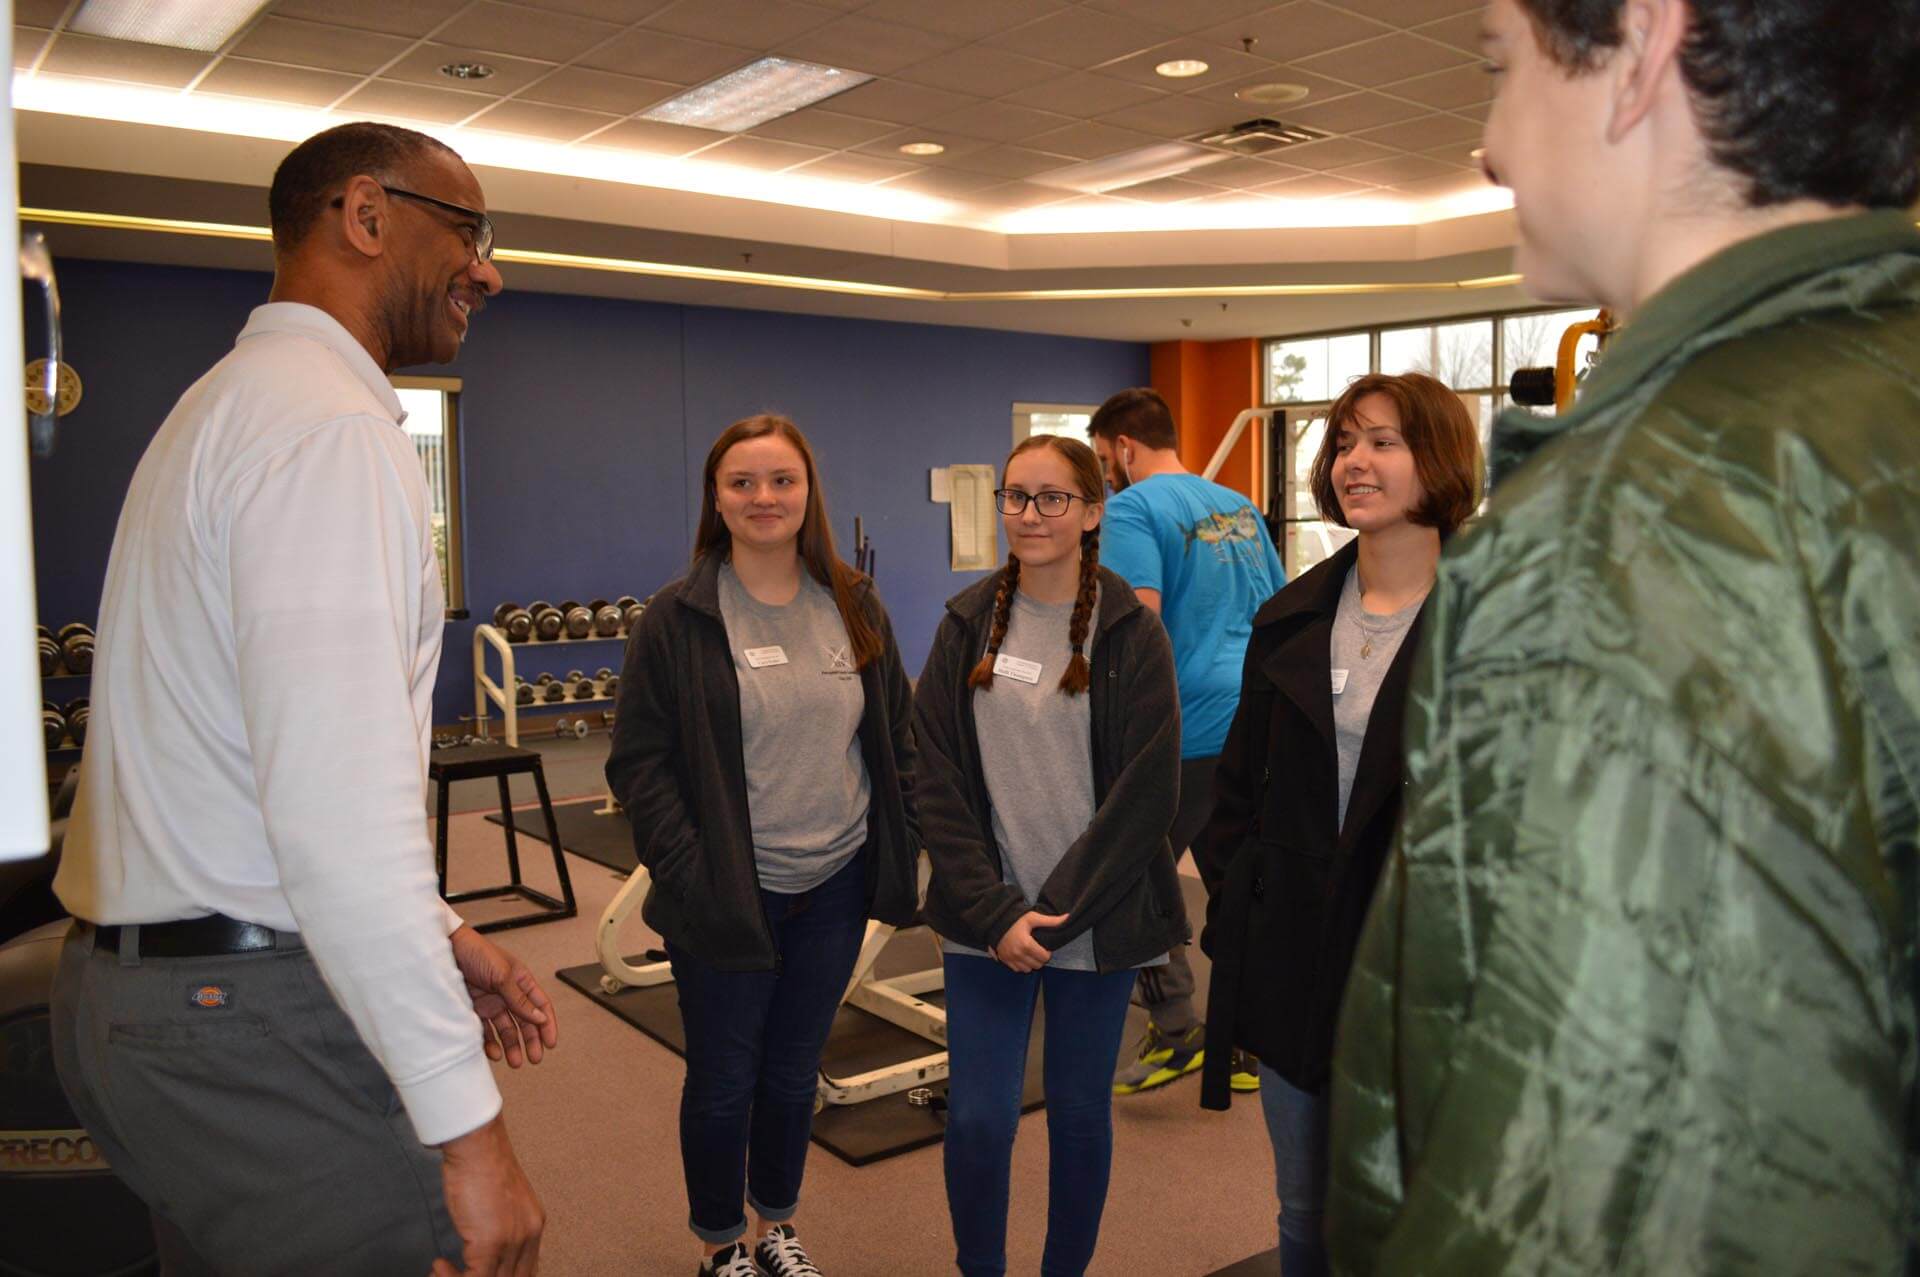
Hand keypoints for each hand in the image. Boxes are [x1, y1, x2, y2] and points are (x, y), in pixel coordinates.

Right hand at [428, 1115, 543, 1276]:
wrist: (476, 1147)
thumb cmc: (482, 1165)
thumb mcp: (501, 1201)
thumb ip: (502, 1226)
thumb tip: (483, 1251)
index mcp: (534, 1225)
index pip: (527, 1270)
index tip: (473, 1274)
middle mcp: (528, 1235)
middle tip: (456, 1275)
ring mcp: (511, 1241)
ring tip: (443, 1272)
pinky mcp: (490, 1243)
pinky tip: (439, 1266)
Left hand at [450, 925, 557, 1066]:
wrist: (444, 950)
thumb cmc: (476, 952)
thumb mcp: (503, 975)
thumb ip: (520, 1000)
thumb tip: (540, 1018)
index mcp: (521, 981)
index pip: (540, 1005)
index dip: (547, 1024)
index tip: (550, 1044)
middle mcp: (507, 993)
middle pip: (525, 1021)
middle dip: (531, 1040)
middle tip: (535, 1059)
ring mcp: (490, 1003)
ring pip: (506, 1029)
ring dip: (512, 1045)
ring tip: (515, 1062)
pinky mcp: (473, 1010)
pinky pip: (485, 1031)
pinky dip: (490, 1044)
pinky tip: (494, 1053)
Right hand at [988, 910, 1067, 972]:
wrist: (996, 923)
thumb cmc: (1016, 920)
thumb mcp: (1033, 917)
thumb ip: (1050, 921)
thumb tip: (1068, 918)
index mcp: (1026, 944)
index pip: (1044, 957)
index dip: (1047, 952)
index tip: (1043, 946)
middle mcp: (1018, 954)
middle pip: (1038, 965)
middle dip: (1040, 958)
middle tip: (1038, 949)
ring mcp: (1010, 959)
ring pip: (1028, 969)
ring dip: (1031, 963)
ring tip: (1030, 952)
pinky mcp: (1005, 961)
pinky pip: (1018, 970)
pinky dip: (1022, 965)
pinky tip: (1022, 955)